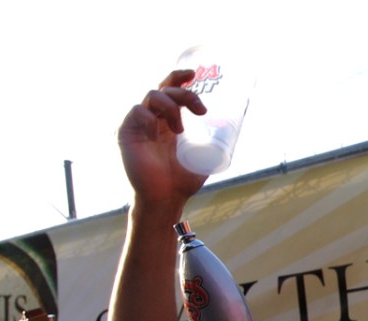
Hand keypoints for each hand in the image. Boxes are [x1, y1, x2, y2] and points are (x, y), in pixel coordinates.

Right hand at [117, 70, 208, 203]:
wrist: (166, 199)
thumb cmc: (183, 179)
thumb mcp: (205, 155)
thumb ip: (216, 140)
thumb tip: (241, 123)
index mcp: (167, 119)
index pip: (170, 88)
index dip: (179, 76)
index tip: (194, 74)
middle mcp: (152, 117)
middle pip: (164, 88)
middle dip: (184, 93)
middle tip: (201, 110)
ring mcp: (138, 123)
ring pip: (152, 95)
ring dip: (171, 106)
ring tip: (180, 129)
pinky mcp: (126, 133)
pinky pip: (137, 112)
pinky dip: (150, 116)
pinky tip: (157, 129)